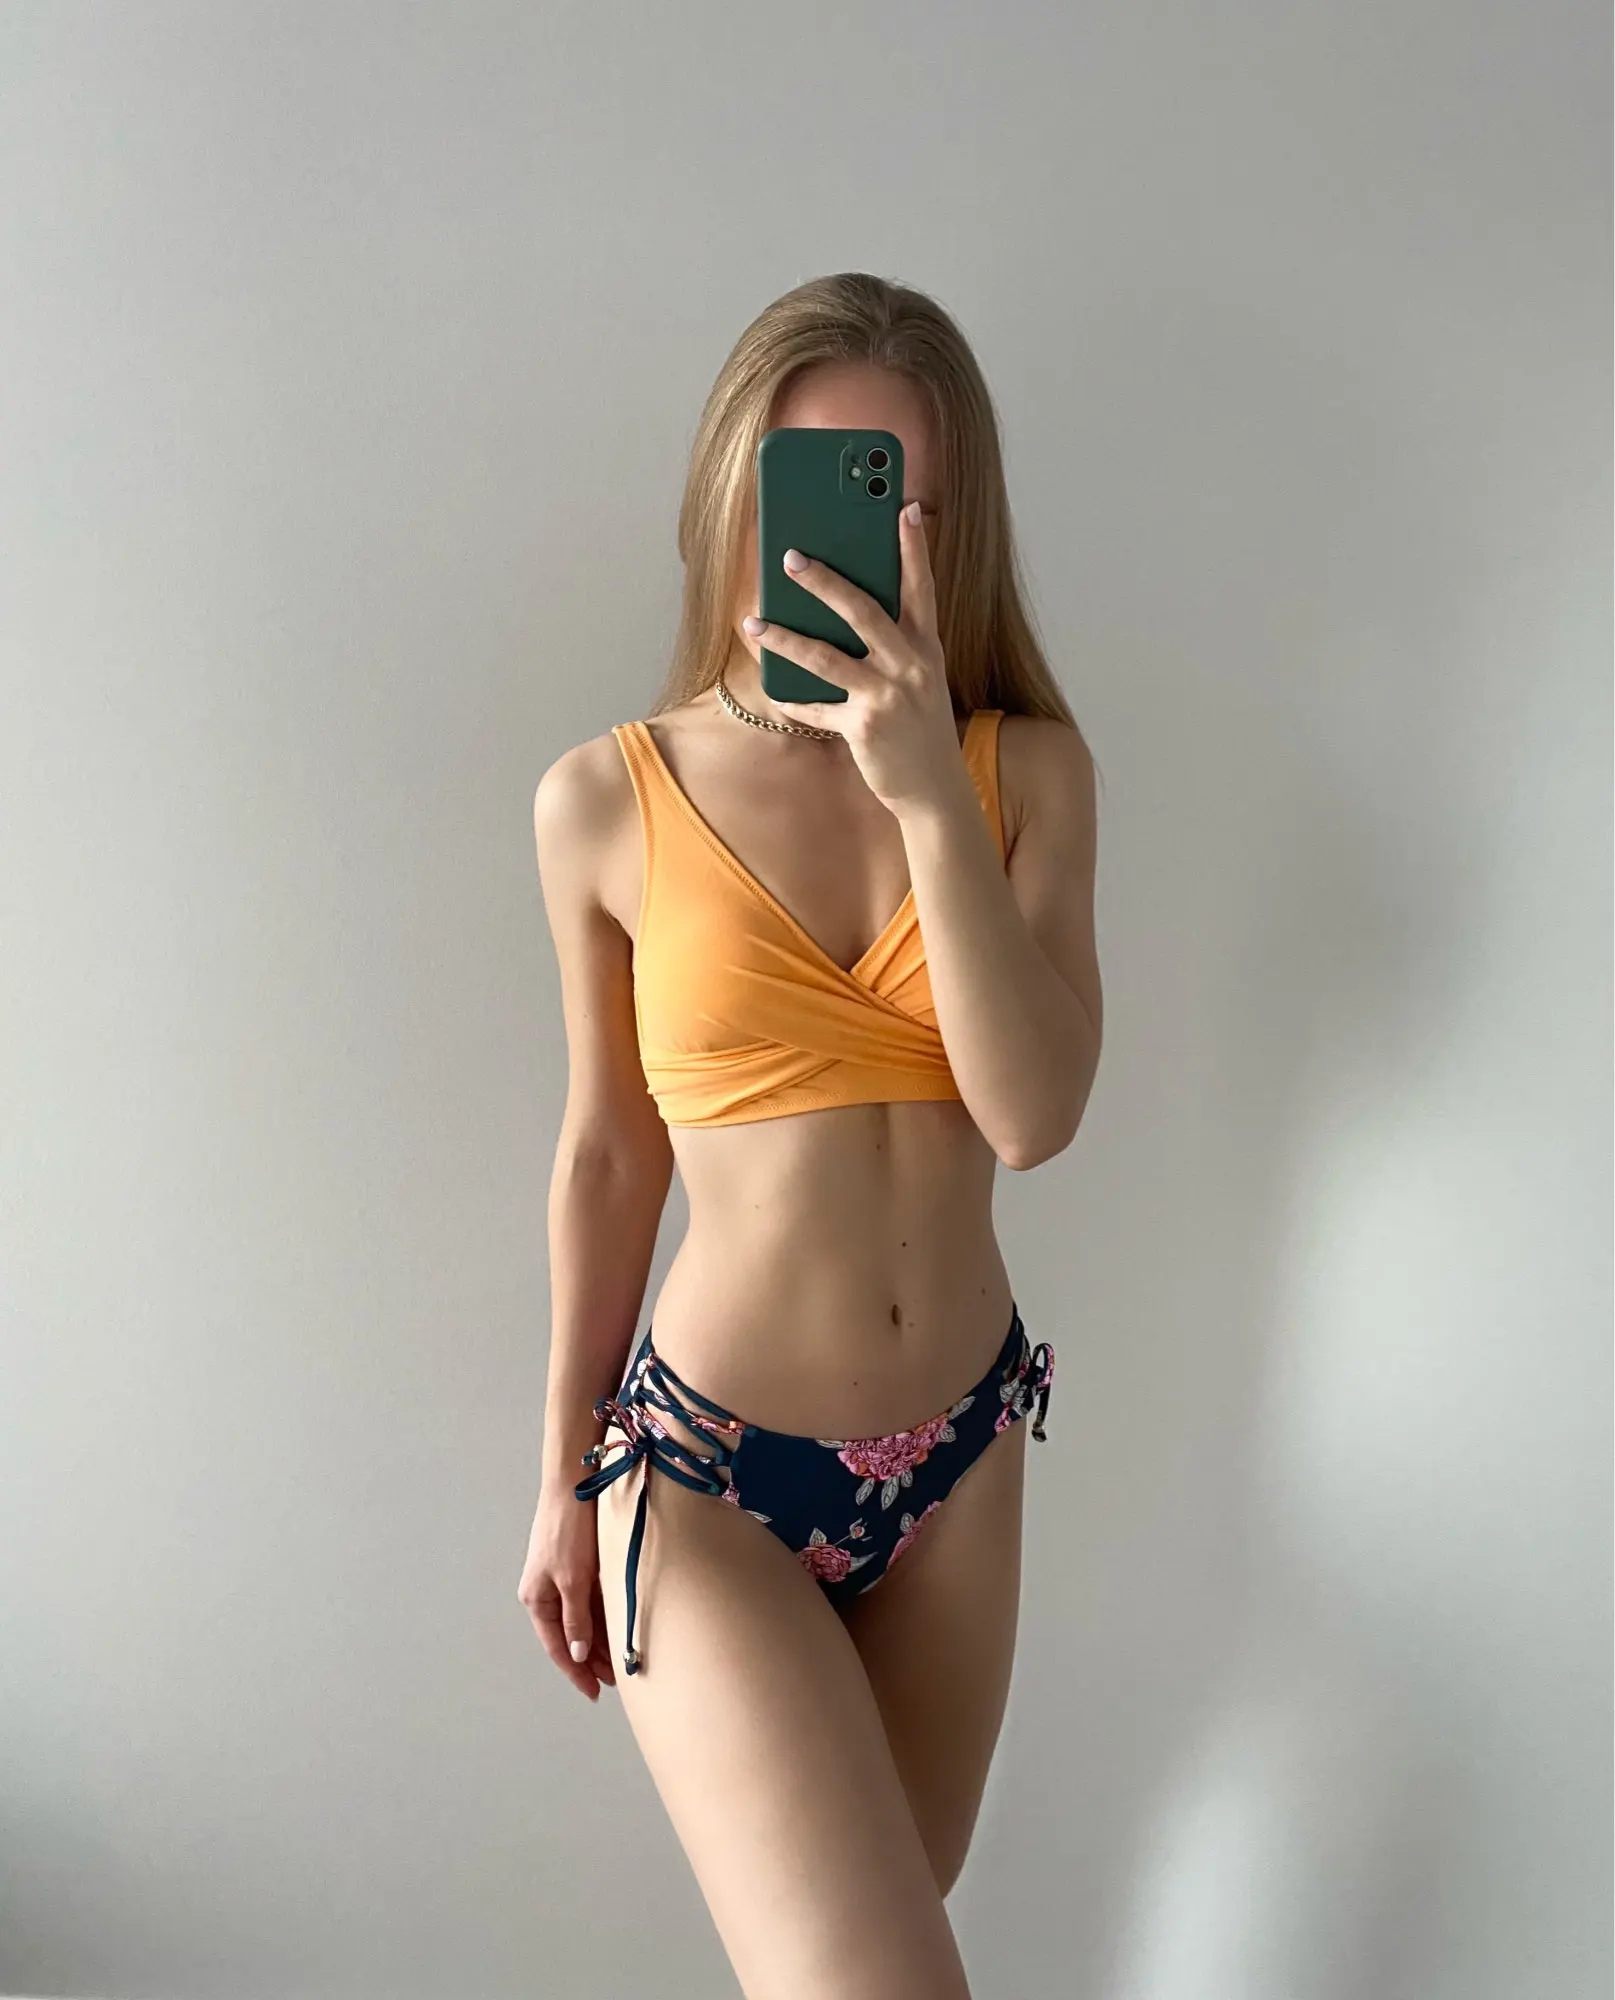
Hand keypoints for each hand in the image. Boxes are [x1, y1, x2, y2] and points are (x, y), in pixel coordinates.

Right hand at [516, 1486, 616, 1699]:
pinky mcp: (578, 1563)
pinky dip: (603, 1617)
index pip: (557, 1646)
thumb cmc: (568, 1530)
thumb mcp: (573, 1580)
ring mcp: (563, 1576)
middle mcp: (547, 1590)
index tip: (594, 1692)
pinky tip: (618, 1629)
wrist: (574, 1484)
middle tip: (615, 1680)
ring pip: (582, 1619)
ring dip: (599, 1640)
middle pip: (570, 1635)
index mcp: (537, 1597)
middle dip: (590, 1659)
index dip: (576, 1672)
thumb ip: (576, 1619)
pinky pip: (590, 1600)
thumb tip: (579, 1655)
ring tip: (620, 1661)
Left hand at [741, 501, 967, 815]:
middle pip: (862, 611)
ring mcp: (887, 696)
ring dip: (784, 637)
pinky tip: (772, 686)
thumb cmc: (919, 726)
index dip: (914, 547)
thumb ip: (894, 644)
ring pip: (826, 657)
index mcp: (926, 647)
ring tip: (754, 621)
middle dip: (824, 581)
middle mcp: (910, 666)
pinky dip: (791, 697)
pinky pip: (815, 706)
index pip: (922, 587)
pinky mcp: (864, 727)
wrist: (935, 790)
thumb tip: (843, 608)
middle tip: (790, 556)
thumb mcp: (919, 678)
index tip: (904, 507)